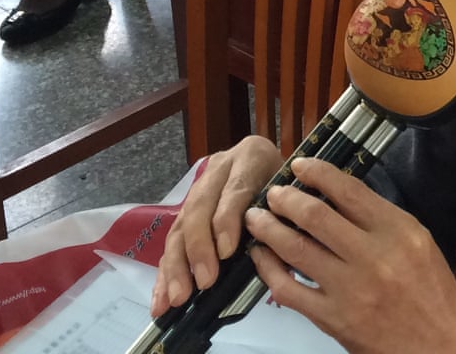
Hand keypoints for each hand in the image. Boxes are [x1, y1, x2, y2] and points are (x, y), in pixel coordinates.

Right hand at [151, 135, 284, 315]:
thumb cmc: (295, 190)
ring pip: (181, 226)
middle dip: (199, 248)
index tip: (226, 252)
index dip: (227, 220)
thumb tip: (271, 252)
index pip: (235, 189)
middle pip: (200, 207)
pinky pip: (173, 241)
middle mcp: (220, 168)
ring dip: (177, 266)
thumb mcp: (295, 195)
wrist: (283, 175)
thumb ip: (284, 218)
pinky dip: (166, 272)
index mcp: (252, 157)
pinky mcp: (187, 210)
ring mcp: (199, 188)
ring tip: (177, 298)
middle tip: (205, 282)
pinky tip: (160, 299)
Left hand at [244, 158, 455, 353]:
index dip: (318, 174)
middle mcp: (373, 257)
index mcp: (398, 232)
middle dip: (285, 199)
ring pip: (295, 249)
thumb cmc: (431, 290)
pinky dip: (268, 269)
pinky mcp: (332, 319)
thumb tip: (335, 196)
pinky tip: (261, 257)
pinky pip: (288, 289)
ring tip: (256, 218)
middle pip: (315, 216)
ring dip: (269, 229)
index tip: (299, 166)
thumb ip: (380, 219)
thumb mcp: (418, 242)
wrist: (439, 344)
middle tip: (272, 193)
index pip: (349, 191)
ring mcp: (349, 290)